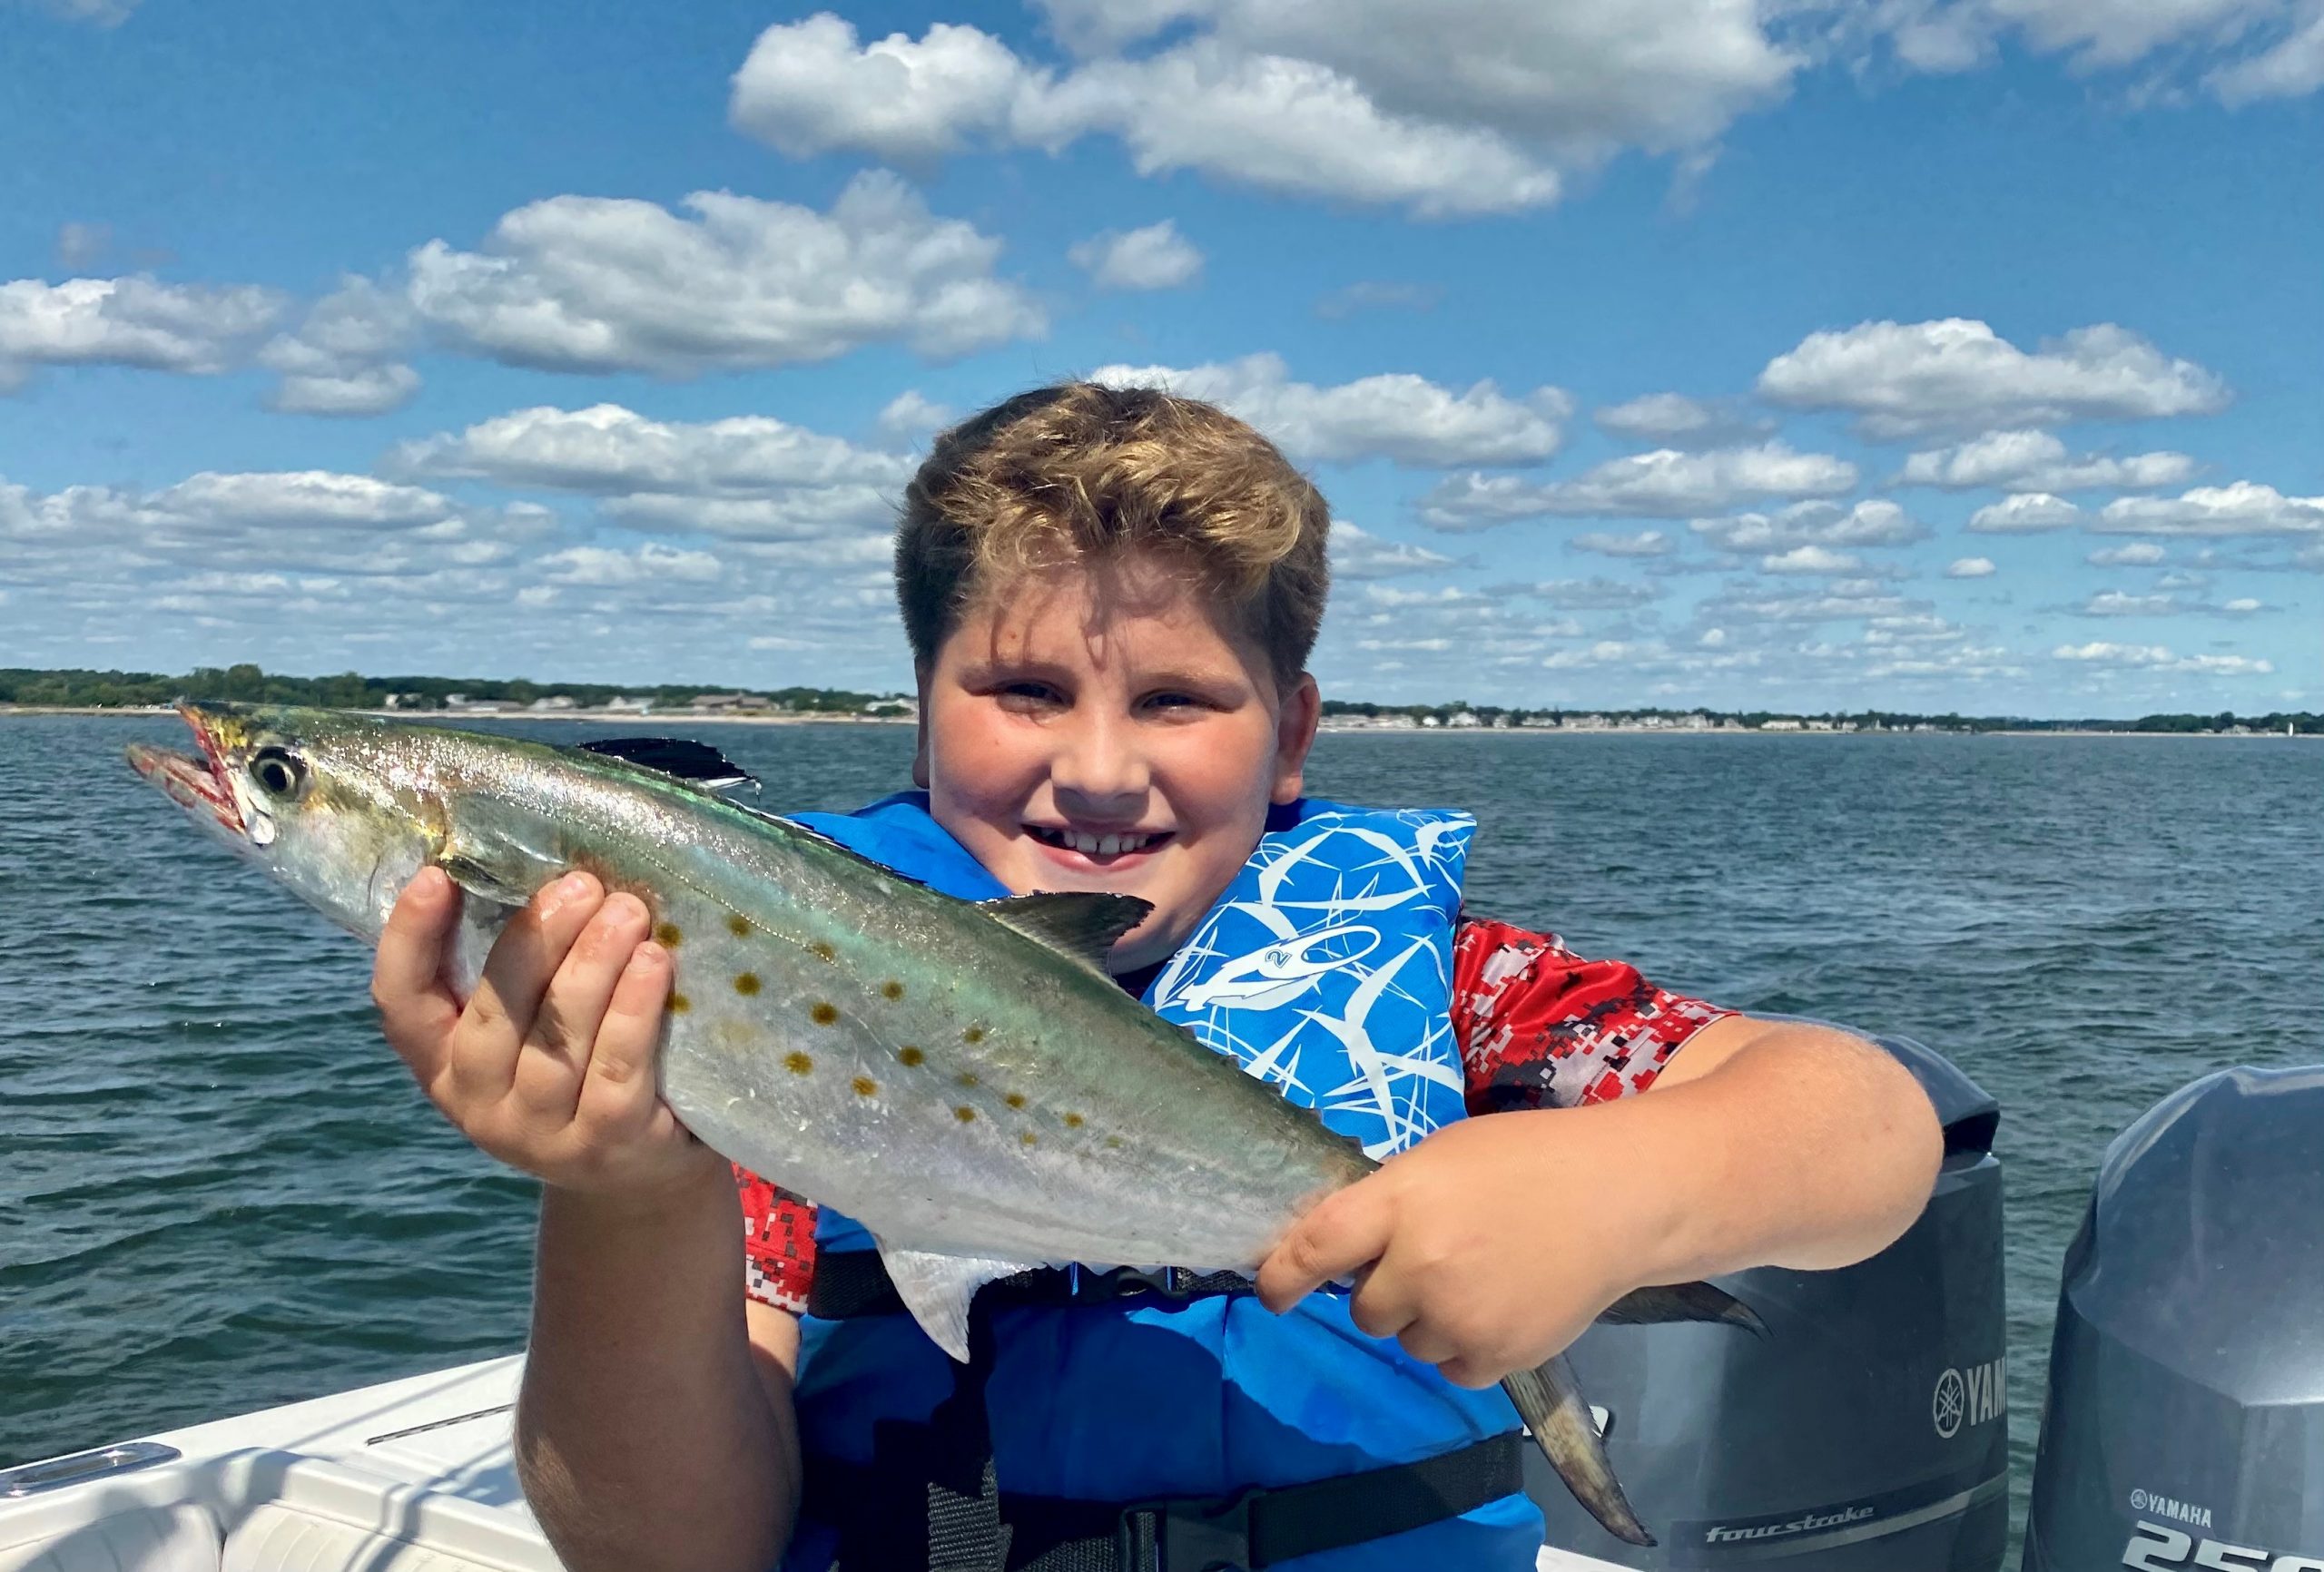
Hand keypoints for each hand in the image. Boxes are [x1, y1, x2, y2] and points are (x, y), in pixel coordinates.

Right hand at [371, 866, 722, 1202]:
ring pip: (557, 1041)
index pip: (402, 1004)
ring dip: (593, 966)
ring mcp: (541, 1134)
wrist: (642, 1169)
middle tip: (581, 885)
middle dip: (536, 940)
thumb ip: (524, 968)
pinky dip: (634, 1012)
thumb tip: (542, 866)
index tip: (436, 877)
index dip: (409, 941)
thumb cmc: (583, 1066)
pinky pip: (617, 1071)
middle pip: (494, 1014)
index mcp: (444, 1064)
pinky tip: (655, 964)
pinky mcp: (606, 1146)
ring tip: (628, 912)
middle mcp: (480, 1104)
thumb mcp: (535, 1025)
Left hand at [1254, 1108, 1657, 1387]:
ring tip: (1480, 1276)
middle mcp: (1421, 1264)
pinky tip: (1501, 1305)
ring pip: (1407, 1342)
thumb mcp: (1442, 1156)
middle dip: (1384, 1289)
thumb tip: (1338, 1246)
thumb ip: (1387, 1201)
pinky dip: (1465, 1346)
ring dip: (1426, 1319)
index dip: (1281, 1275)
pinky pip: (1450, 1367)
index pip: (1315, 1247)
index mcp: (1400, 1201)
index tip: (1272, 1293)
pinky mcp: (1498, 1354)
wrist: (1621, 1196)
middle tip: (1432, 1258)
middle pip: (1363, 1308)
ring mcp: (1459, 1316)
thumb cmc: (1526, 1161)